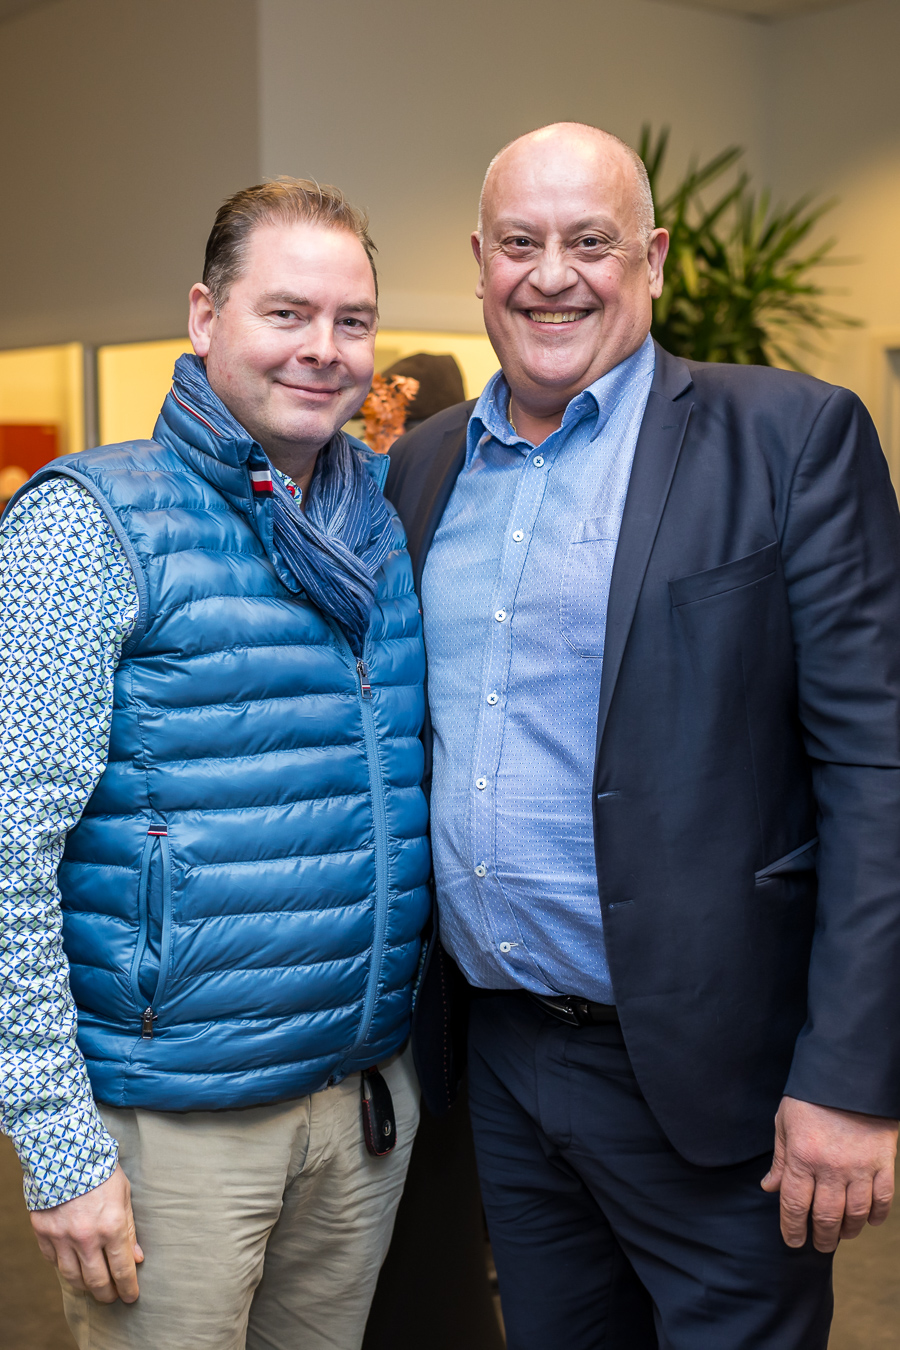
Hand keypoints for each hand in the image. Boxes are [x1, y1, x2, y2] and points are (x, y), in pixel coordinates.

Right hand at [30, 1164, 142, 1303]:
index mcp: (111, 1226)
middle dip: (108, 1294)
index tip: (131, 1296)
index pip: (122, 1269)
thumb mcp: (124, 1196)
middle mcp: (86, 1237)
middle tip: (112, 1297)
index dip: (128, 1287)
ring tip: (94, 1287)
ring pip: (73, 1277)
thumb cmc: (101, 1172)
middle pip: (97, 1281)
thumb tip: (136, 1258)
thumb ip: (129, 1228)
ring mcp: (61, 1237)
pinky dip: (64, 1267)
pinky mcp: (43, 1233)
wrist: (66, 1153)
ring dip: (85, 1286)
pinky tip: (73, 1267)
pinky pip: (53, 1261)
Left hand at [761, 1096, 897, 1251]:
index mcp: (802, 1157)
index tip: (793, 1241)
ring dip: (848, 1230)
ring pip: (855, 1213)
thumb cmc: (811, 1097)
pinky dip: (876, 1215)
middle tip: (820, 1245)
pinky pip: (882, 1199)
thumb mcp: (785, 1122)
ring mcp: (860, 1167)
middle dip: (822, 1237)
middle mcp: (831, 1168)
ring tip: (841, 1235)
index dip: (792, 1228)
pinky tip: (868, 1221)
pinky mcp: (883, 1163)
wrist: (849, 1075)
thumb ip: (781, 1159)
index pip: (795, 1205)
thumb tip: (770, 1188)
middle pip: (826, 1216)